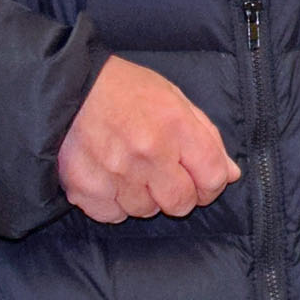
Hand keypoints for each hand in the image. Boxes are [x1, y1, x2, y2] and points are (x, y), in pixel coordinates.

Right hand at [57, 55, 239, 223]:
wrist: (68, 85)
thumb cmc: (126, 89)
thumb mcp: (175, 99)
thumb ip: (206, 137)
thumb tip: (231, 174)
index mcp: (175, 126)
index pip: (212, 177)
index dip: (212, 185)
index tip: (202, 181)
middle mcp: (147, 152)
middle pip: (180, 203)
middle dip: (180, 195)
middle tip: (166, 178)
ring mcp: (114, 172)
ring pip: (145, 211)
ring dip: (144, 198)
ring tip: (132, 172)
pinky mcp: (84, 186)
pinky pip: (112, 215)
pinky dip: (114, 204)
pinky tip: (110, 181)